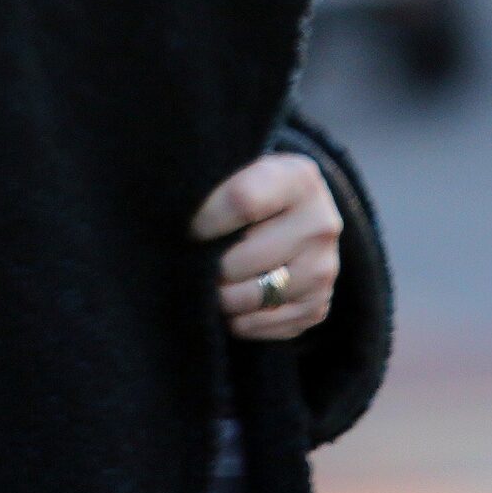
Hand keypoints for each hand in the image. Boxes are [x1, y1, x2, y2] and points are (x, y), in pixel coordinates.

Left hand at [191, 152, 339, 342]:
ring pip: (254, 297)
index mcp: (298, 179)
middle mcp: (320, 225)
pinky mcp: (318, 306)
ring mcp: (324, 269)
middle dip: (209, 266)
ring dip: (221, 298)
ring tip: (203, 285)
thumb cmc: (253, 186)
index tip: (186, 228)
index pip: (242, 202)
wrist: (300, 211)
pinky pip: (268, 325)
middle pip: (244, 259)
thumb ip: (215, 183)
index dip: (204, 220)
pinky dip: (239, 321)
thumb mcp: (242, 167)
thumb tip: (167, 214)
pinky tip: (226, 305)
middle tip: (188, 264)